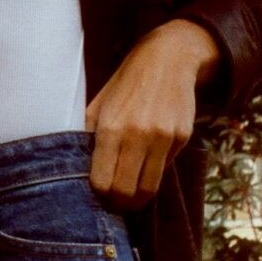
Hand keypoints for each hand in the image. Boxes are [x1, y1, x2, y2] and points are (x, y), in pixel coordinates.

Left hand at [84, 20, 219, 208]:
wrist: (167, 59)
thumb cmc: (126, 82)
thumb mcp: (99, 104)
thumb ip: (89, 135)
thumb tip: (79, 166)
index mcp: (111, 127)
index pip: (102, 181)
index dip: (99, 193)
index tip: (99, 193)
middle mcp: (137, 135)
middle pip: (127, 192)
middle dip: (119, 202)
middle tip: (115, 201)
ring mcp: (163, 138)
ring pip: (150, 188)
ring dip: (138, 197)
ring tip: (130, 193)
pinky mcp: (182, 138)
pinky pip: (165, 168)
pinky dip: (155, 172)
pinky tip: (147, 162)